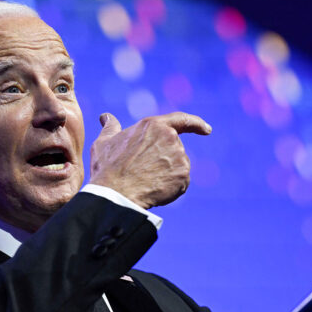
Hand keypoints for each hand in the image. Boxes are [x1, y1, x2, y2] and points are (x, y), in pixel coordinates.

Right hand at [89, 112, 211, 208]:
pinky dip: (171, 188)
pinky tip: (155, 191)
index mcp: (154, 125)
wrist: (116, 194)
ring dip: (167, 175)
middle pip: (175, 150)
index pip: (181, 120)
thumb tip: (106, 117)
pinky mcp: (184, 175)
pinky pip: (180, 183)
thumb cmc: (107, 168)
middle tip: (143, 172)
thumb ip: (110, 127)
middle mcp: (171, 138)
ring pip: (178, 167)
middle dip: (164, 161)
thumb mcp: (104, 143)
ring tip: (146, 181)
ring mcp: (179, 157)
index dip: (196, 124)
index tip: (206, 130)